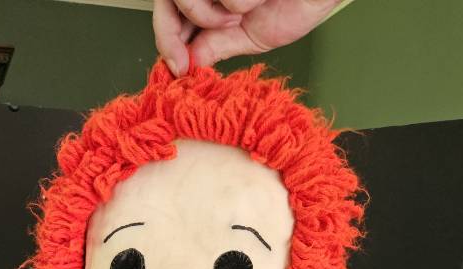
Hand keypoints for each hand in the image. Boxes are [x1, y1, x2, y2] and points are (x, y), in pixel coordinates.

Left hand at [153, 0, 343, 75]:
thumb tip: (187, 62)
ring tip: (238, 15)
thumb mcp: (250, 35)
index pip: (169, 14)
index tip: (176, 68)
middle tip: (184, 60)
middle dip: (169, 35)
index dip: (165, 41)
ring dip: (209, 16)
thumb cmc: (297, 1)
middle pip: (166, 2)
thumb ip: (216, 46)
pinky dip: (239, 2)